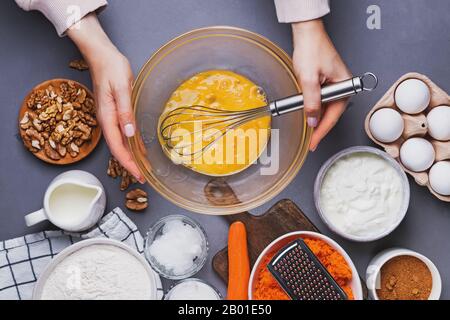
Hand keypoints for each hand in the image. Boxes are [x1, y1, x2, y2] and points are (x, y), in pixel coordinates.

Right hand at [68, 14, 143, 181]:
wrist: (101, 55)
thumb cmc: (111, 68)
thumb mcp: (121, 89)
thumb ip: (125, 111)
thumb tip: (129, 133)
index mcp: (107, 117)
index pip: (118, 147)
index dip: (128, 164)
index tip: (139, 175)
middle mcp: (107, 120)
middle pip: (119, 149)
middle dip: (131, 165)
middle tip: (144, 177)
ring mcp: (110, 117)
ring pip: (122, 143)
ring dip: (132, 156)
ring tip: (144, 168)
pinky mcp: (115, 112)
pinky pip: (124, 133)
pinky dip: (132, 144)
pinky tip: (139, 149)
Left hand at [292, 19, 351, 150]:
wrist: (307, 34)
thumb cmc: (312, 50)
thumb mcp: (308, 80)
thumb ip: (311, 103)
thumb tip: (312, 122)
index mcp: (344, 86)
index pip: (333, 116)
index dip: (321, 131)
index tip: (313, 143)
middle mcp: (342, 87)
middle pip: (331, 114)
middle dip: (319, 128)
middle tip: (310, 142)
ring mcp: (335, 85)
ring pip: (325, 108)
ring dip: (315, 118)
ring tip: (307, 131)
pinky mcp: (327, 83)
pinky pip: (321, 100)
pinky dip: (314, 108)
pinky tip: (307, 114)